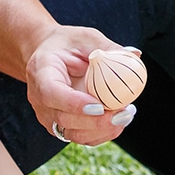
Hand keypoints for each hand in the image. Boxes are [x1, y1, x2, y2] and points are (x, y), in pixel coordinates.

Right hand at [25, 25, 138, 145]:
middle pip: (63, 119)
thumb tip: (135, 55)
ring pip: (73, 134)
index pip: (51, 94)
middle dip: (96, 121)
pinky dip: (102, 133)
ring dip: (102, 130)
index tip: (100, 107)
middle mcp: (39, 99)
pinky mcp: (60, 125)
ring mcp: (48, 115)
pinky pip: (81, 137)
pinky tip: (119, 120)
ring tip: (126, 115)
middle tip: (123, 113)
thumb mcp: (85, 37)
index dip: (74, 104)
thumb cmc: (67, 44)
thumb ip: (106, 47)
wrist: (48, 55)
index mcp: (41, 72)